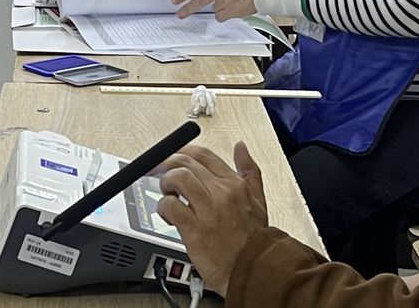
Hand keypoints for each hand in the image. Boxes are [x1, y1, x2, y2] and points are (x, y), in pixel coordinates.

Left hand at [156, 143, 268, 297]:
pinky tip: (168, 215)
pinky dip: (163, 207)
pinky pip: (170, 206)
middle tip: (160, 174)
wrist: (254, 270)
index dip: (182, 153)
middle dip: (167, 166)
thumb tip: (241, 147)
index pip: (202, 154)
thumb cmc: (254, 240)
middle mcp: (221, 192)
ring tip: (167, 194)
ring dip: (165, 184)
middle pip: (185, 163)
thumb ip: (249, 170)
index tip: (173, 159)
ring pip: (177, 178)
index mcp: (234, 184)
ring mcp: (207, 210)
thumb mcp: (258, 199)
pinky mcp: (194, 228)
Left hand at [171, 0, 260, 20]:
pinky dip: (226, 14)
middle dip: (187, 9)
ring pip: (215, 8)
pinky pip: (223, 16)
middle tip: (180, 14)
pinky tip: (234, 7)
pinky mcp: (231, 12)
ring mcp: (224, 2)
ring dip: (220, 6)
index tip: (175, 0)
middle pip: (198, 2)